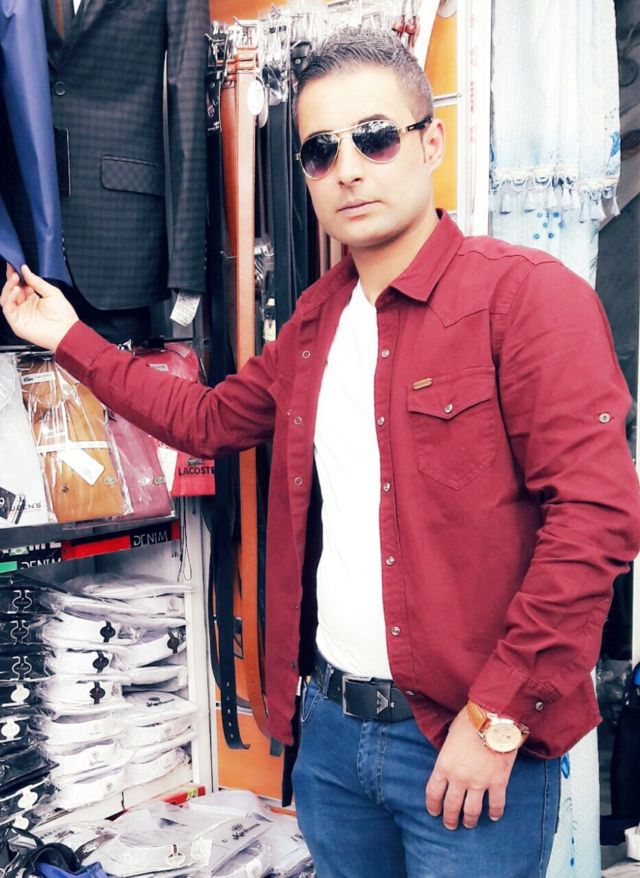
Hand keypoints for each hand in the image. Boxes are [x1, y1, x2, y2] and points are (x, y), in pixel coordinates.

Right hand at [1, 264, 78, 351]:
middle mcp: (24, 306)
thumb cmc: (64, 315)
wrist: (67, 332)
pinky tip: (16, 291)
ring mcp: (20, 315)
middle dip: (11, 280)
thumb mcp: (51, 292)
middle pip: (11, 291)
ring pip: (6, 299)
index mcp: (32, 299)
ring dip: (9, 287)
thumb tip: (24, 269)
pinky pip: (8, 309)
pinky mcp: (17, 323)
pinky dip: (10, 298)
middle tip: (14, 272)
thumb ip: (36, 281)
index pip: (19, 285)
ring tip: (15, 279)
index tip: (13, 265)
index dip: (15, 275)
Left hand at [425, 707, 516, 829]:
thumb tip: (450, 762)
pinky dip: (494, 813)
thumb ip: (448, 754)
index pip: (433, 792)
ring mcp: (479, 782)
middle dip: (449, 819)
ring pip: (471, 811)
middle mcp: (459, 778)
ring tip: (469, 824)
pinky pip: (496, 804)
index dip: (432, 805)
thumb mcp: (450, 737)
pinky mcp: (498, 782)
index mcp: (444, 765)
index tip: (434, 812)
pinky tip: (493, 816)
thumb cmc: (469, 722)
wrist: (492, 718)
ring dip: (469, 820)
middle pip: (451, 806)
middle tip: (450, 825)